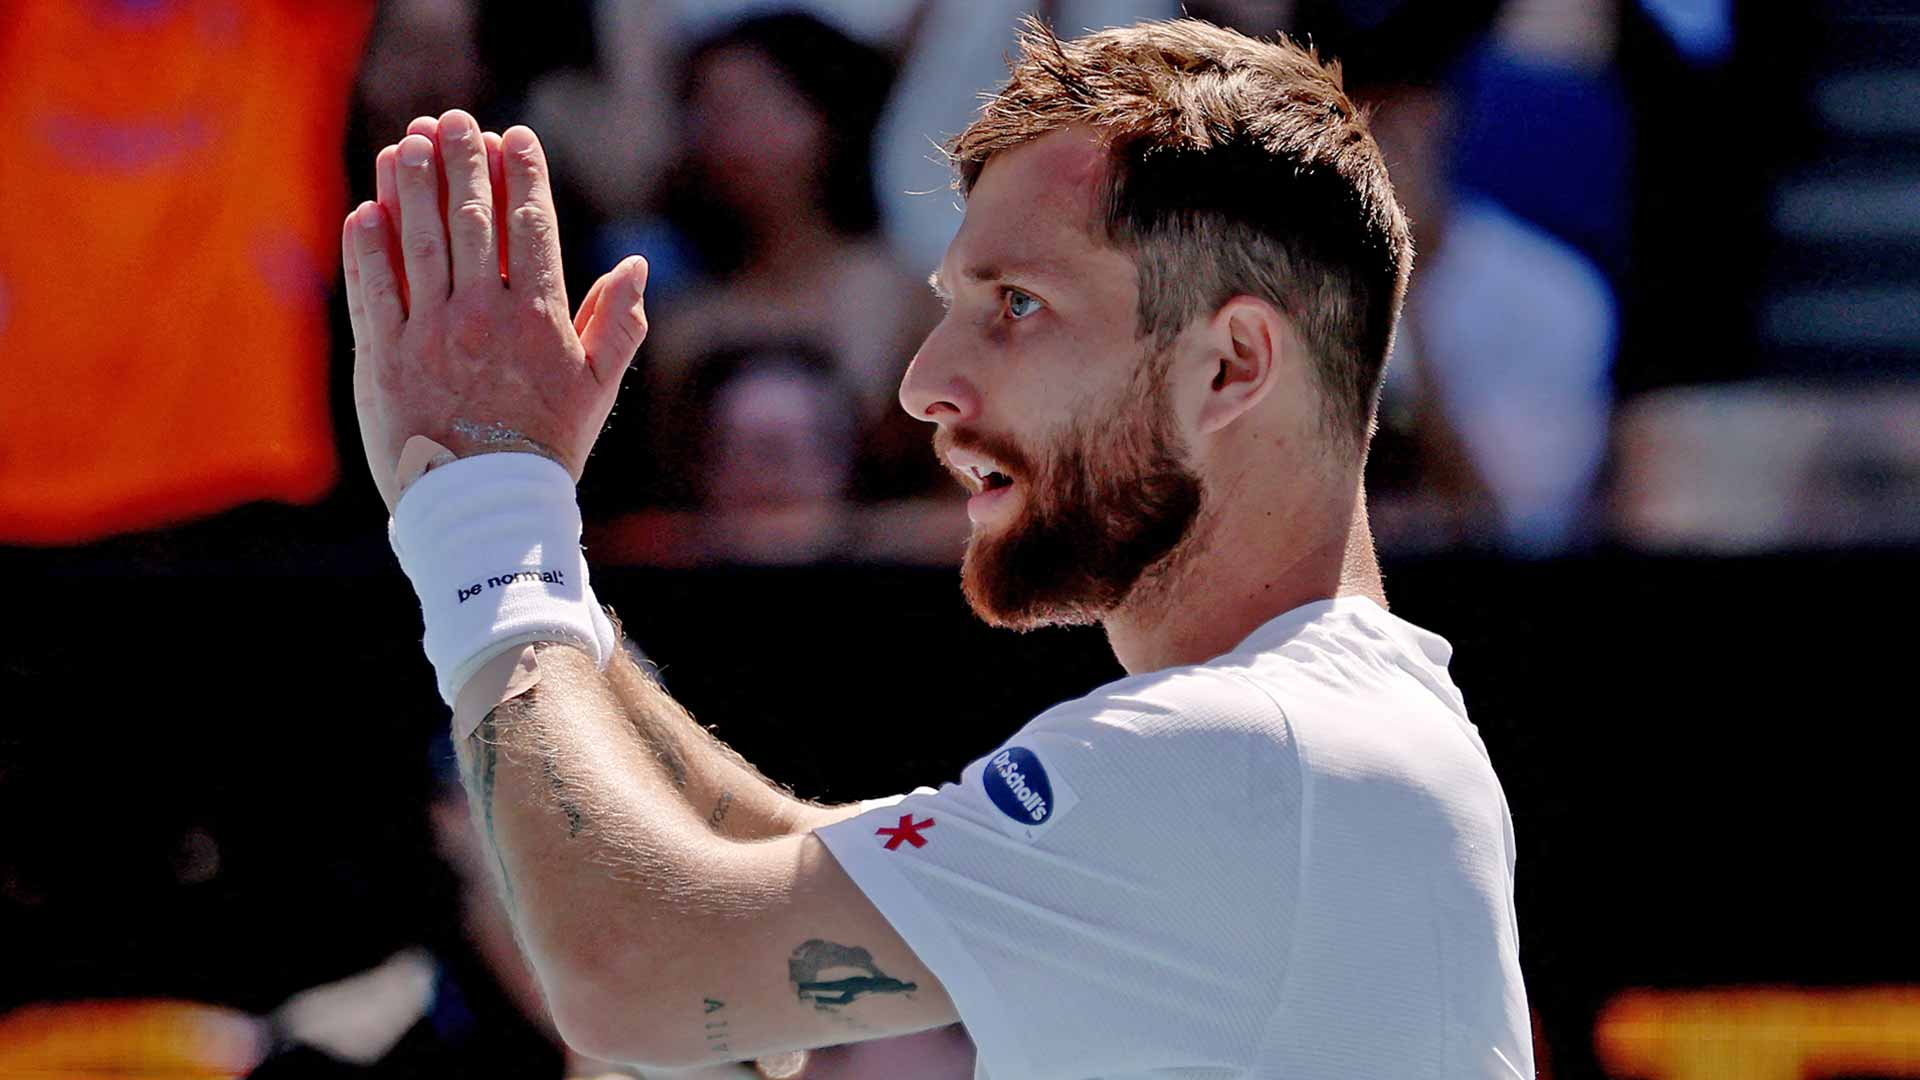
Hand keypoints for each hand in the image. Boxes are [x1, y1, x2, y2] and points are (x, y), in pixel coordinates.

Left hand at [341, 109, 649, 511]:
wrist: (484, 510)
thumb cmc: (546, 450)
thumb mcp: (596, 389)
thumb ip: (618, 324)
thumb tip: (637, 267)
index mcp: (539, 320)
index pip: (530, 227)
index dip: (522, 174)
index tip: (513, 136)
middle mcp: (483, 317)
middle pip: (471, 221)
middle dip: (462, 163)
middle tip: (452, 121)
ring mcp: (430, 335)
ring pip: (418, 242)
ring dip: (410, 185)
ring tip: (406, 144)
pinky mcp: (384, 359)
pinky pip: (372, 289)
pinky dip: (367, 246)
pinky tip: (365, 210)